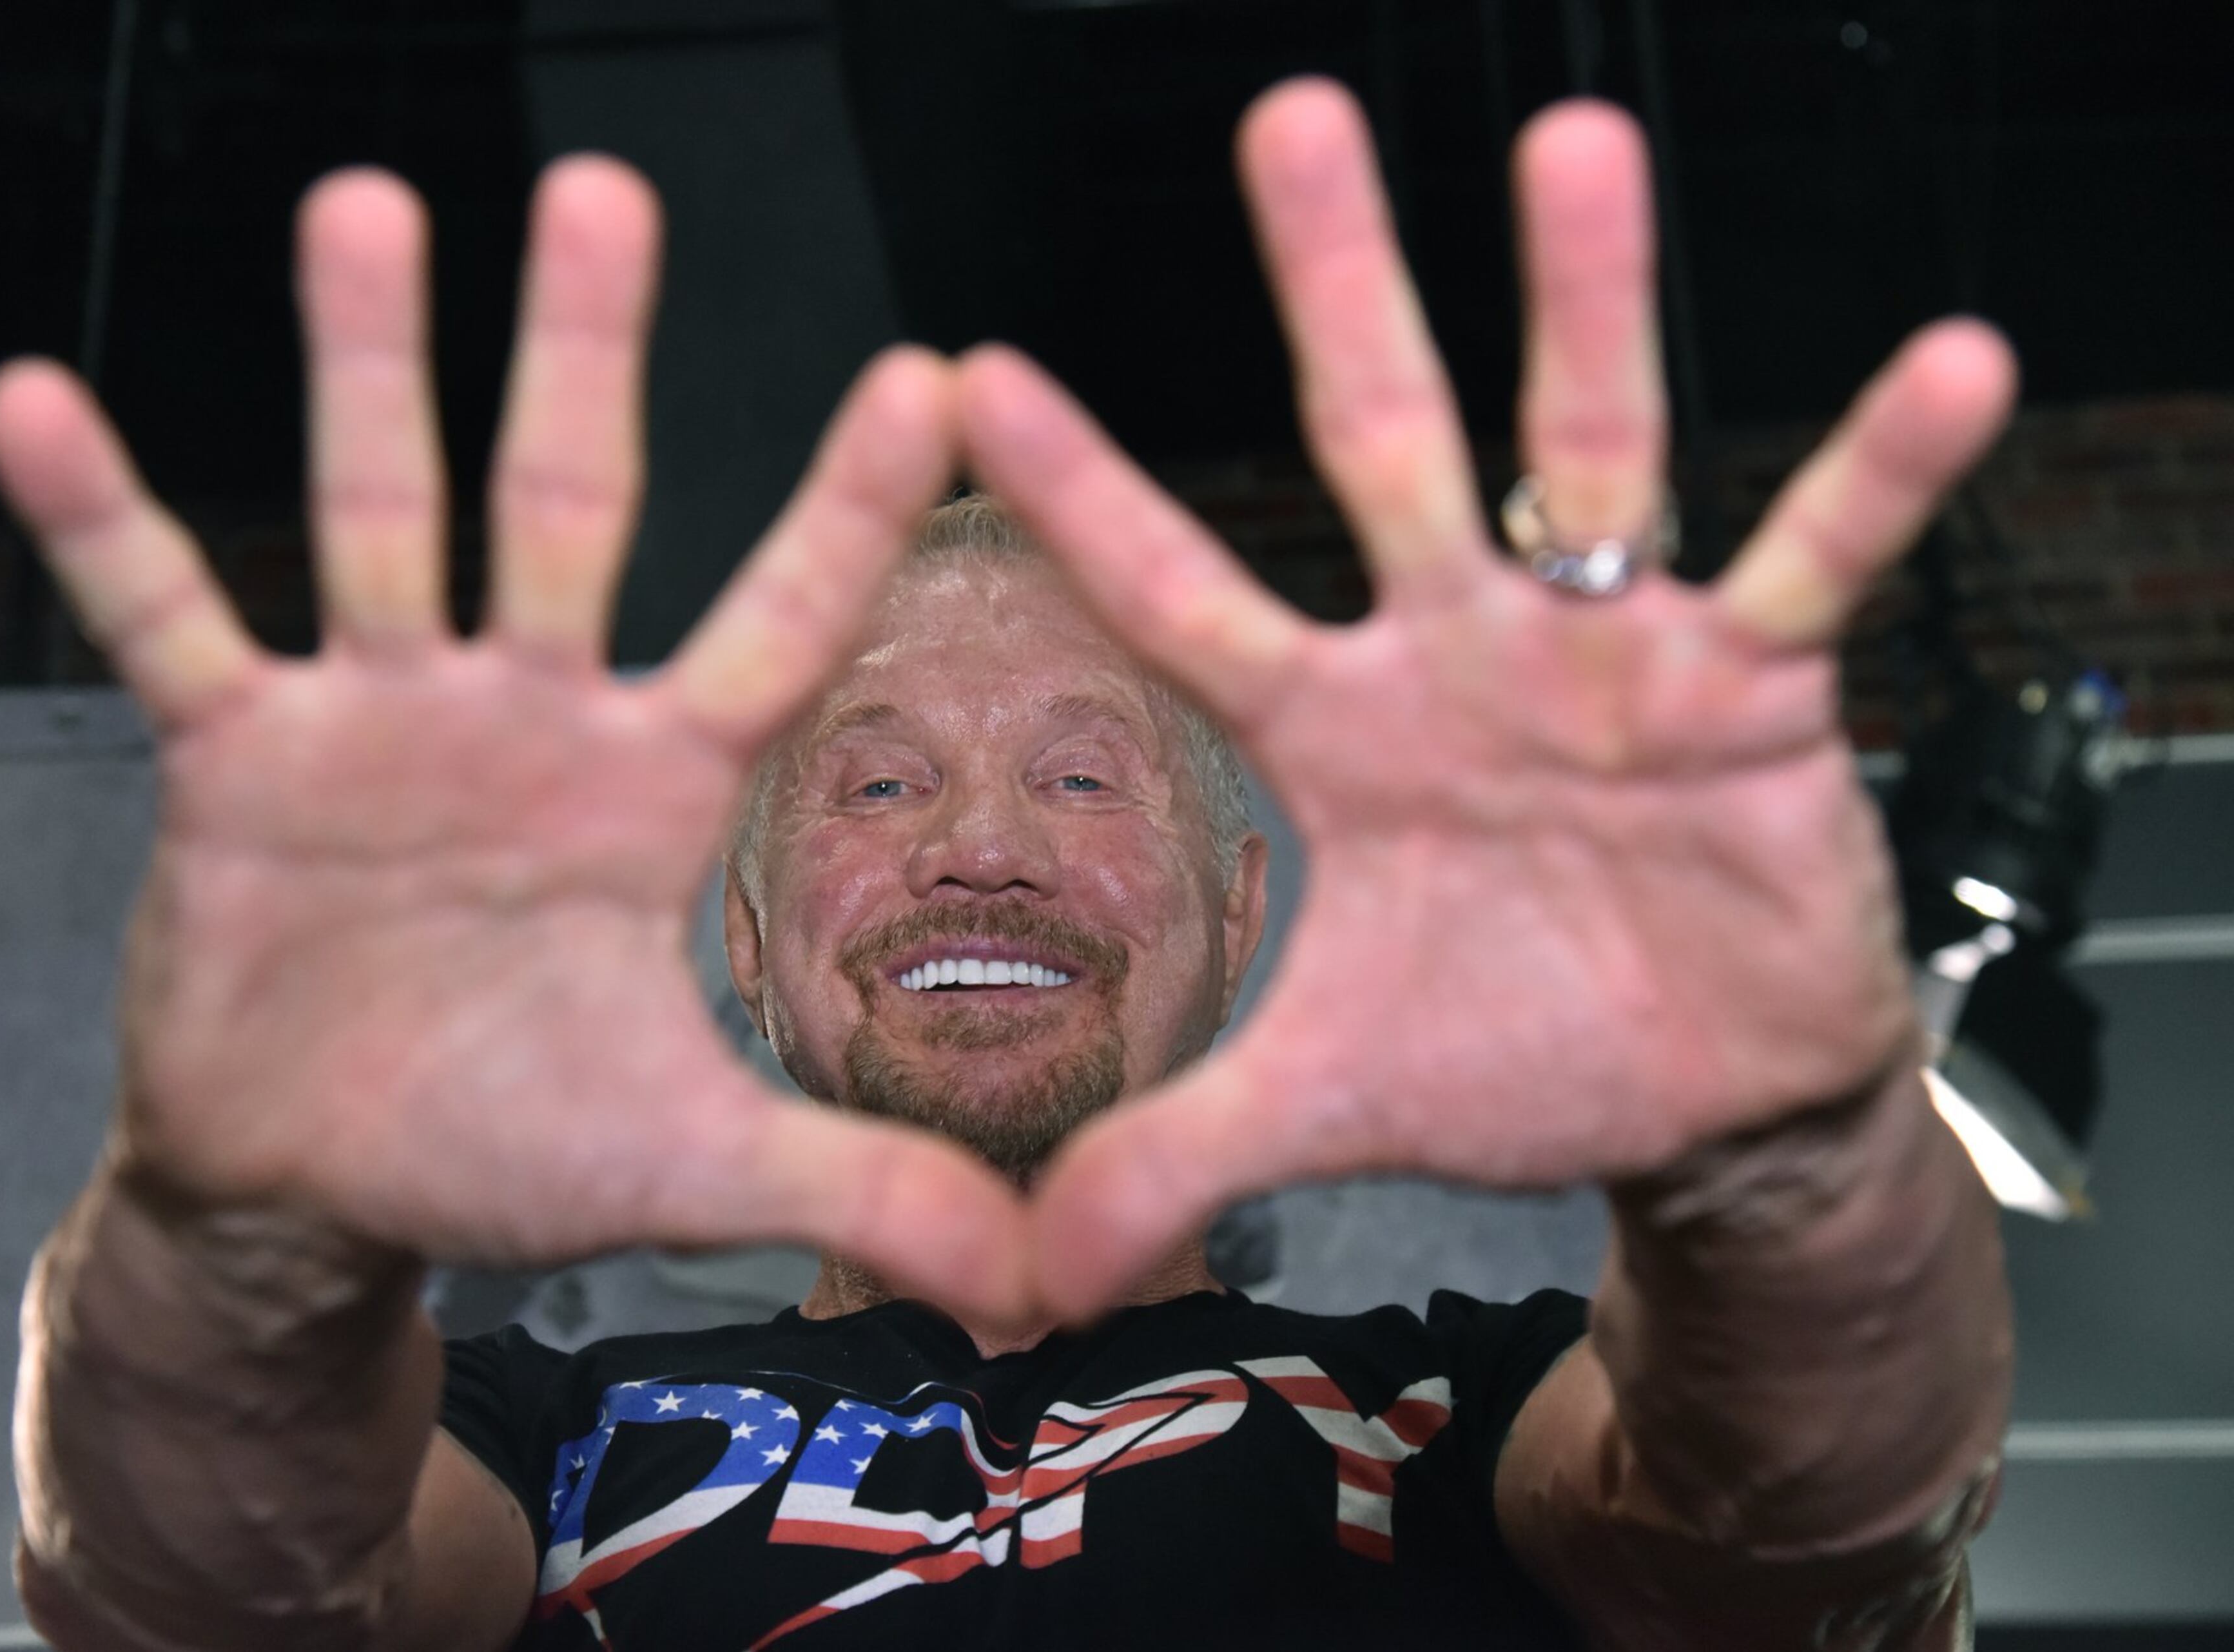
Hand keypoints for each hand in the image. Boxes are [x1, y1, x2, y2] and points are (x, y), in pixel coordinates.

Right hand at [0, 161, 1030, 1318]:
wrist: (322, 1187)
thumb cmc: (512, 1148)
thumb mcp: (694, 1163)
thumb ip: (862, 1188)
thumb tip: (1050, 1282)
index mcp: (653, 784)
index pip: (776, 621)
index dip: (848, 508)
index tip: (932, 373)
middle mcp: (526, 713)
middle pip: (567, 503)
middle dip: (587, 353)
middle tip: (607, 187)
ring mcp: (378, 718)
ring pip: (379, 516)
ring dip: (366, 367)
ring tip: (367, 204)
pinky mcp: (236, 757)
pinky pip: (164, 620)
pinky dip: (102, 523)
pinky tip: (30, 403)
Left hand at [961, 82, 2014, 1316]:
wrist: (1687, 1096)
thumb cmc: (1504, 1057)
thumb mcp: (1323, 1103)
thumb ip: (1172, 1156)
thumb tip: (1019, 1276)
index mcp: (1334, 733)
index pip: (1180, 599)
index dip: (1085, 493)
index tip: (973, 368)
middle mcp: (1456, 655)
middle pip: (1380, 448)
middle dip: (1338, 293)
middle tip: (1290, 122)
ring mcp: (1608, 655)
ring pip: (1592, 452)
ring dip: (1590, 305)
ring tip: (1578, 145)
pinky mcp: (1754, 688)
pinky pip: (1819, 561)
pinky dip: (1880, 472)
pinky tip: (1951, 363)